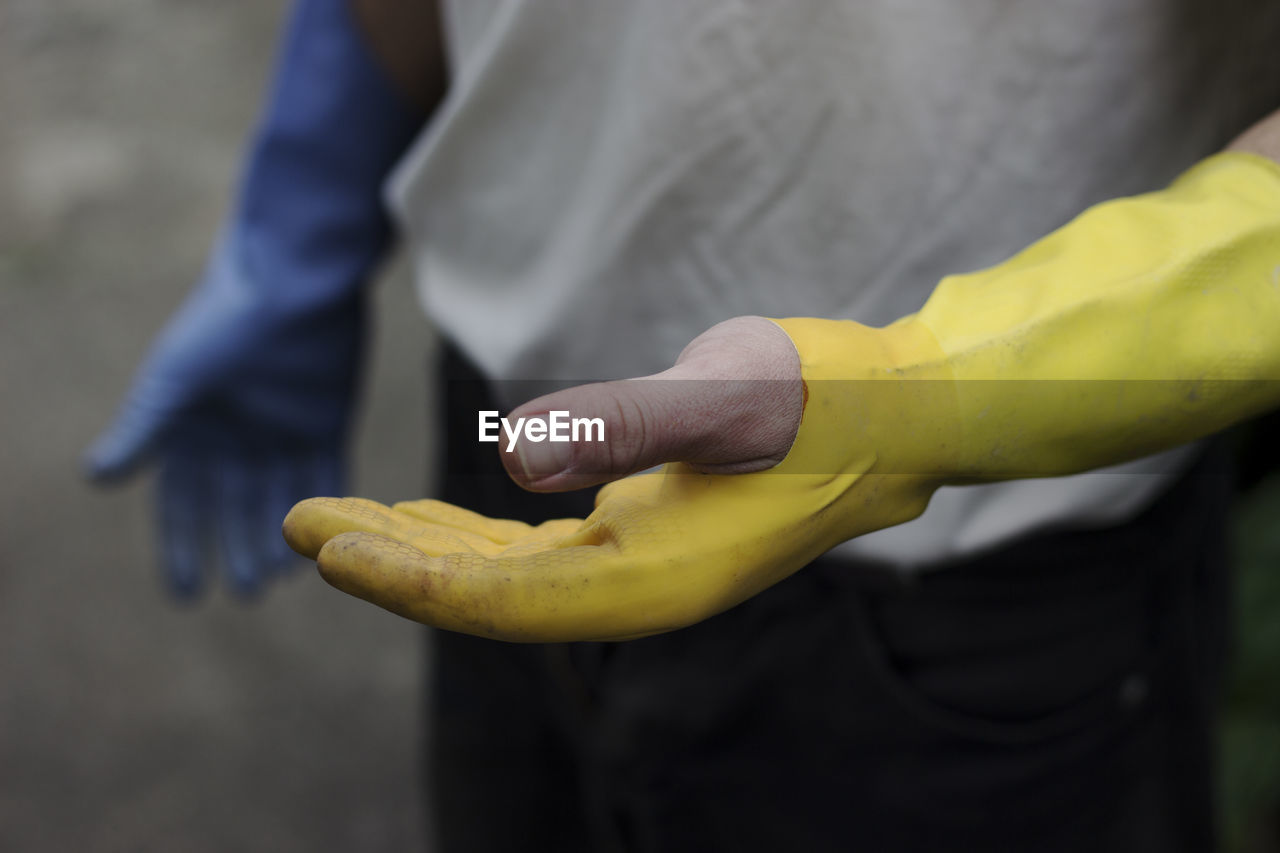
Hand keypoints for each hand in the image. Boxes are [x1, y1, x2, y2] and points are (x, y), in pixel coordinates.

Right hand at [85, 0, 421, 597]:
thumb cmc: (225, 320)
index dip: (182, 546)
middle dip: (237, 550)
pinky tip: (329, 543)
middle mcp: (237, 437)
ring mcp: (284, 431)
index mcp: (192, 429)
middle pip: (235, 508)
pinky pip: (328, 477)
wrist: (294, 277)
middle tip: (245, 596)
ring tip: (279, 582)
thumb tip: (96, 477)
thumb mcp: (178, 377)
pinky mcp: (328, 422)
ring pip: (282, 501)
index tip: (188, 594)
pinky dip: (328, 508)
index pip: (182, 502)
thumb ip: (147, 426)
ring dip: (280, 540)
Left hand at [284, 316, 954, 639]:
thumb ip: (626, 425)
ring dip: (423, 549)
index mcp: (656, 578)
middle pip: (488, 594)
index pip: (504, 597)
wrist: (894, 416)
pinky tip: (431, 517)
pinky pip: (537, 552)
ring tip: (344, 520)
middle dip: (392, 561)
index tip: (324, 546)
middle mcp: (641, 588)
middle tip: (301, 523)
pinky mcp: (644, 532)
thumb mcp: (731, 397)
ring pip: (507, 575)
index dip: (408, 576)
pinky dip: (474, 537)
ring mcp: (643, 565)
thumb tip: (515, 460)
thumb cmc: (828, 401)